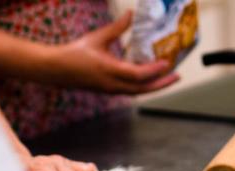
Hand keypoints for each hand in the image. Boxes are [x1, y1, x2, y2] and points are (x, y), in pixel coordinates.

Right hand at [48, 11, 179, 93]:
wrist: (57, 70)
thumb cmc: (75, 53)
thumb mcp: (97, 38)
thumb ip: (117, 28)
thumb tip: (131, 14)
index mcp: (109, 70)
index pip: (138, 75)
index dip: (154, 70)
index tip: (167, 63)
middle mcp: (112, 84)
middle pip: (143, 89)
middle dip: (162, 84)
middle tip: (177, 76)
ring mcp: (112, 90)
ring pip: (138, 92)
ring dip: (154, 86)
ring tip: (167, 77)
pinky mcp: (110, 91)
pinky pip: (132, 90)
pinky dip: (144, 85)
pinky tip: (150, 77)